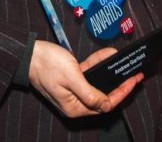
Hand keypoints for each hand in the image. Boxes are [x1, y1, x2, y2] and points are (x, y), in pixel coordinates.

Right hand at [28, 40, 142, 117]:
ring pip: (97, 83)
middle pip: (103, 95)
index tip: (133, 81)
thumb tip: (107, 105)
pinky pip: (88, 73)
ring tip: (121, 62)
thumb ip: (91, 93)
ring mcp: (72, 90)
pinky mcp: (69, 79)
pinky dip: (97, 64)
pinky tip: (106, 55)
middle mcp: (75, 102)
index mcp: (75, 107)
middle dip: (119, 84)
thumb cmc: (47, 65)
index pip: (105, 104)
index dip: (122, 93)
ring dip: (109, 71)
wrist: (28, 54)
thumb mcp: (72, 78)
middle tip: (134, 74)